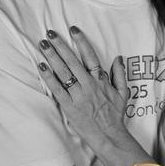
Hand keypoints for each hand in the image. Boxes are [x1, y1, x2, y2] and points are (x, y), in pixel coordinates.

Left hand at [38, 27, 127, 147]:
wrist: (108, 136)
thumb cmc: (115, 115)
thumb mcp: (123, 92)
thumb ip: (119, 74)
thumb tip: (118, 57)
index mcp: (101, 80)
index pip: (89, 55)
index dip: (81, 41)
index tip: (73, 29)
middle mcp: (88, 85)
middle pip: (72, 60)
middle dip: (60, 45)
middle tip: (50, 33)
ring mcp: (78, 95)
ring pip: (63, 71)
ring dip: (52, 56)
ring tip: (43, 44)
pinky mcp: (68, 106)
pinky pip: (57, 88)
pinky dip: (49, 76)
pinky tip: (41, 65)